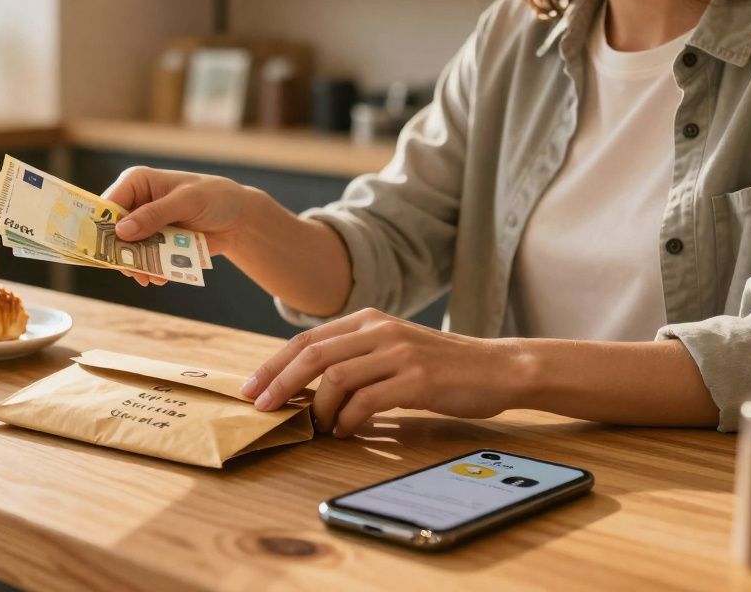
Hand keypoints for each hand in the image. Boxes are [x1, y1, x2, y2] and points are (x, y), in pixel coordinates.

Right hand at [103, 166, 257, 285]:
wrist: (236, 218)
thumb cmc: (213, 197)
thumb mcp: (186, 201)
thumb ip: (155, 214)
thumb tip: (122, 230)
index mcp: (136, 182)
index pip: (108, 205)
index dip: (103, 227)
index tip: (107, 250)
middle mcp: (134, 203)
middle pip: (112, 231)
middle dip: (120, 252)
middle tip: (132, 271)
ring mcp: (143, 225)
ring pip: (126, 249)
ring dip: (135, 265)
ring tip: (149, 278)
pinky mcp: (153, 243)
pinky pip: (142, 259)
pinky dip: (148, 270)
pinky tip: (159, 277)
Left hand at [240, 308, 528, 435]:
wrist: (498, 368)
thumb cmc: (441, 365)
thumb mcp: (392, 348)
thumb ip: (354, 357)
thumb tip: (305, 386)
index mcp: (367, 320)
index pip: (307, 339)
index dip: (274, 364)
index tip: (252, 388)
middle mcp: (379, 330)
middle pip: (313, 354)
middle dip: (280, 383)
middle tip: (263, 408)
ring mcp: (399, 352)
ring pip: (336, 376)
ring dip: (318, 407)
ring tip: (317, 426)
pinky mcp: (417, 378)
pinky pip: (368, 401)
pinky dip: (349, 419)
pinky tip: (346, 431)